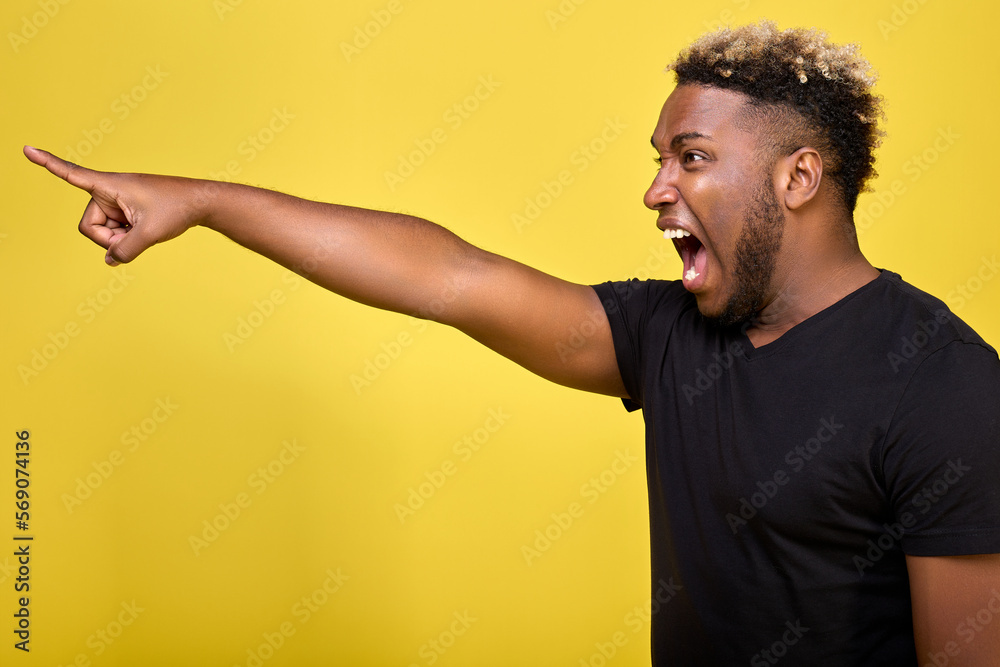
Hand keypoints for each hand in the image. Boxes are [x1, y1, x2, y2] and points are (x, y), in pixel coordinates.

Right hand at [23, 146, 202, 265]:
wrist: (200, 203)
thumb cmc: (176, 209)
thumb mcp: (149, 234)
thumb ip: (125, 251)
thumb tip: (110, 260)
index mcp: (110, 186)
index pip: (73, 174)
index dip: (48, 164)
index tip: (26, 149)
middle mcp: (109, 192)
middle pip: (89, 226)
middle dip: (108, 238)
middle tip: (135, 236)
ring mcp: (118, 203)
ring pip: (104, 233)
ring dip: (121, 239)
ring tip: (145, 231)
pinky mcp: (127, 211)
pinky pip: (116, 232)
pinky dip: (127, 239)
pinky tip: (142, 235)